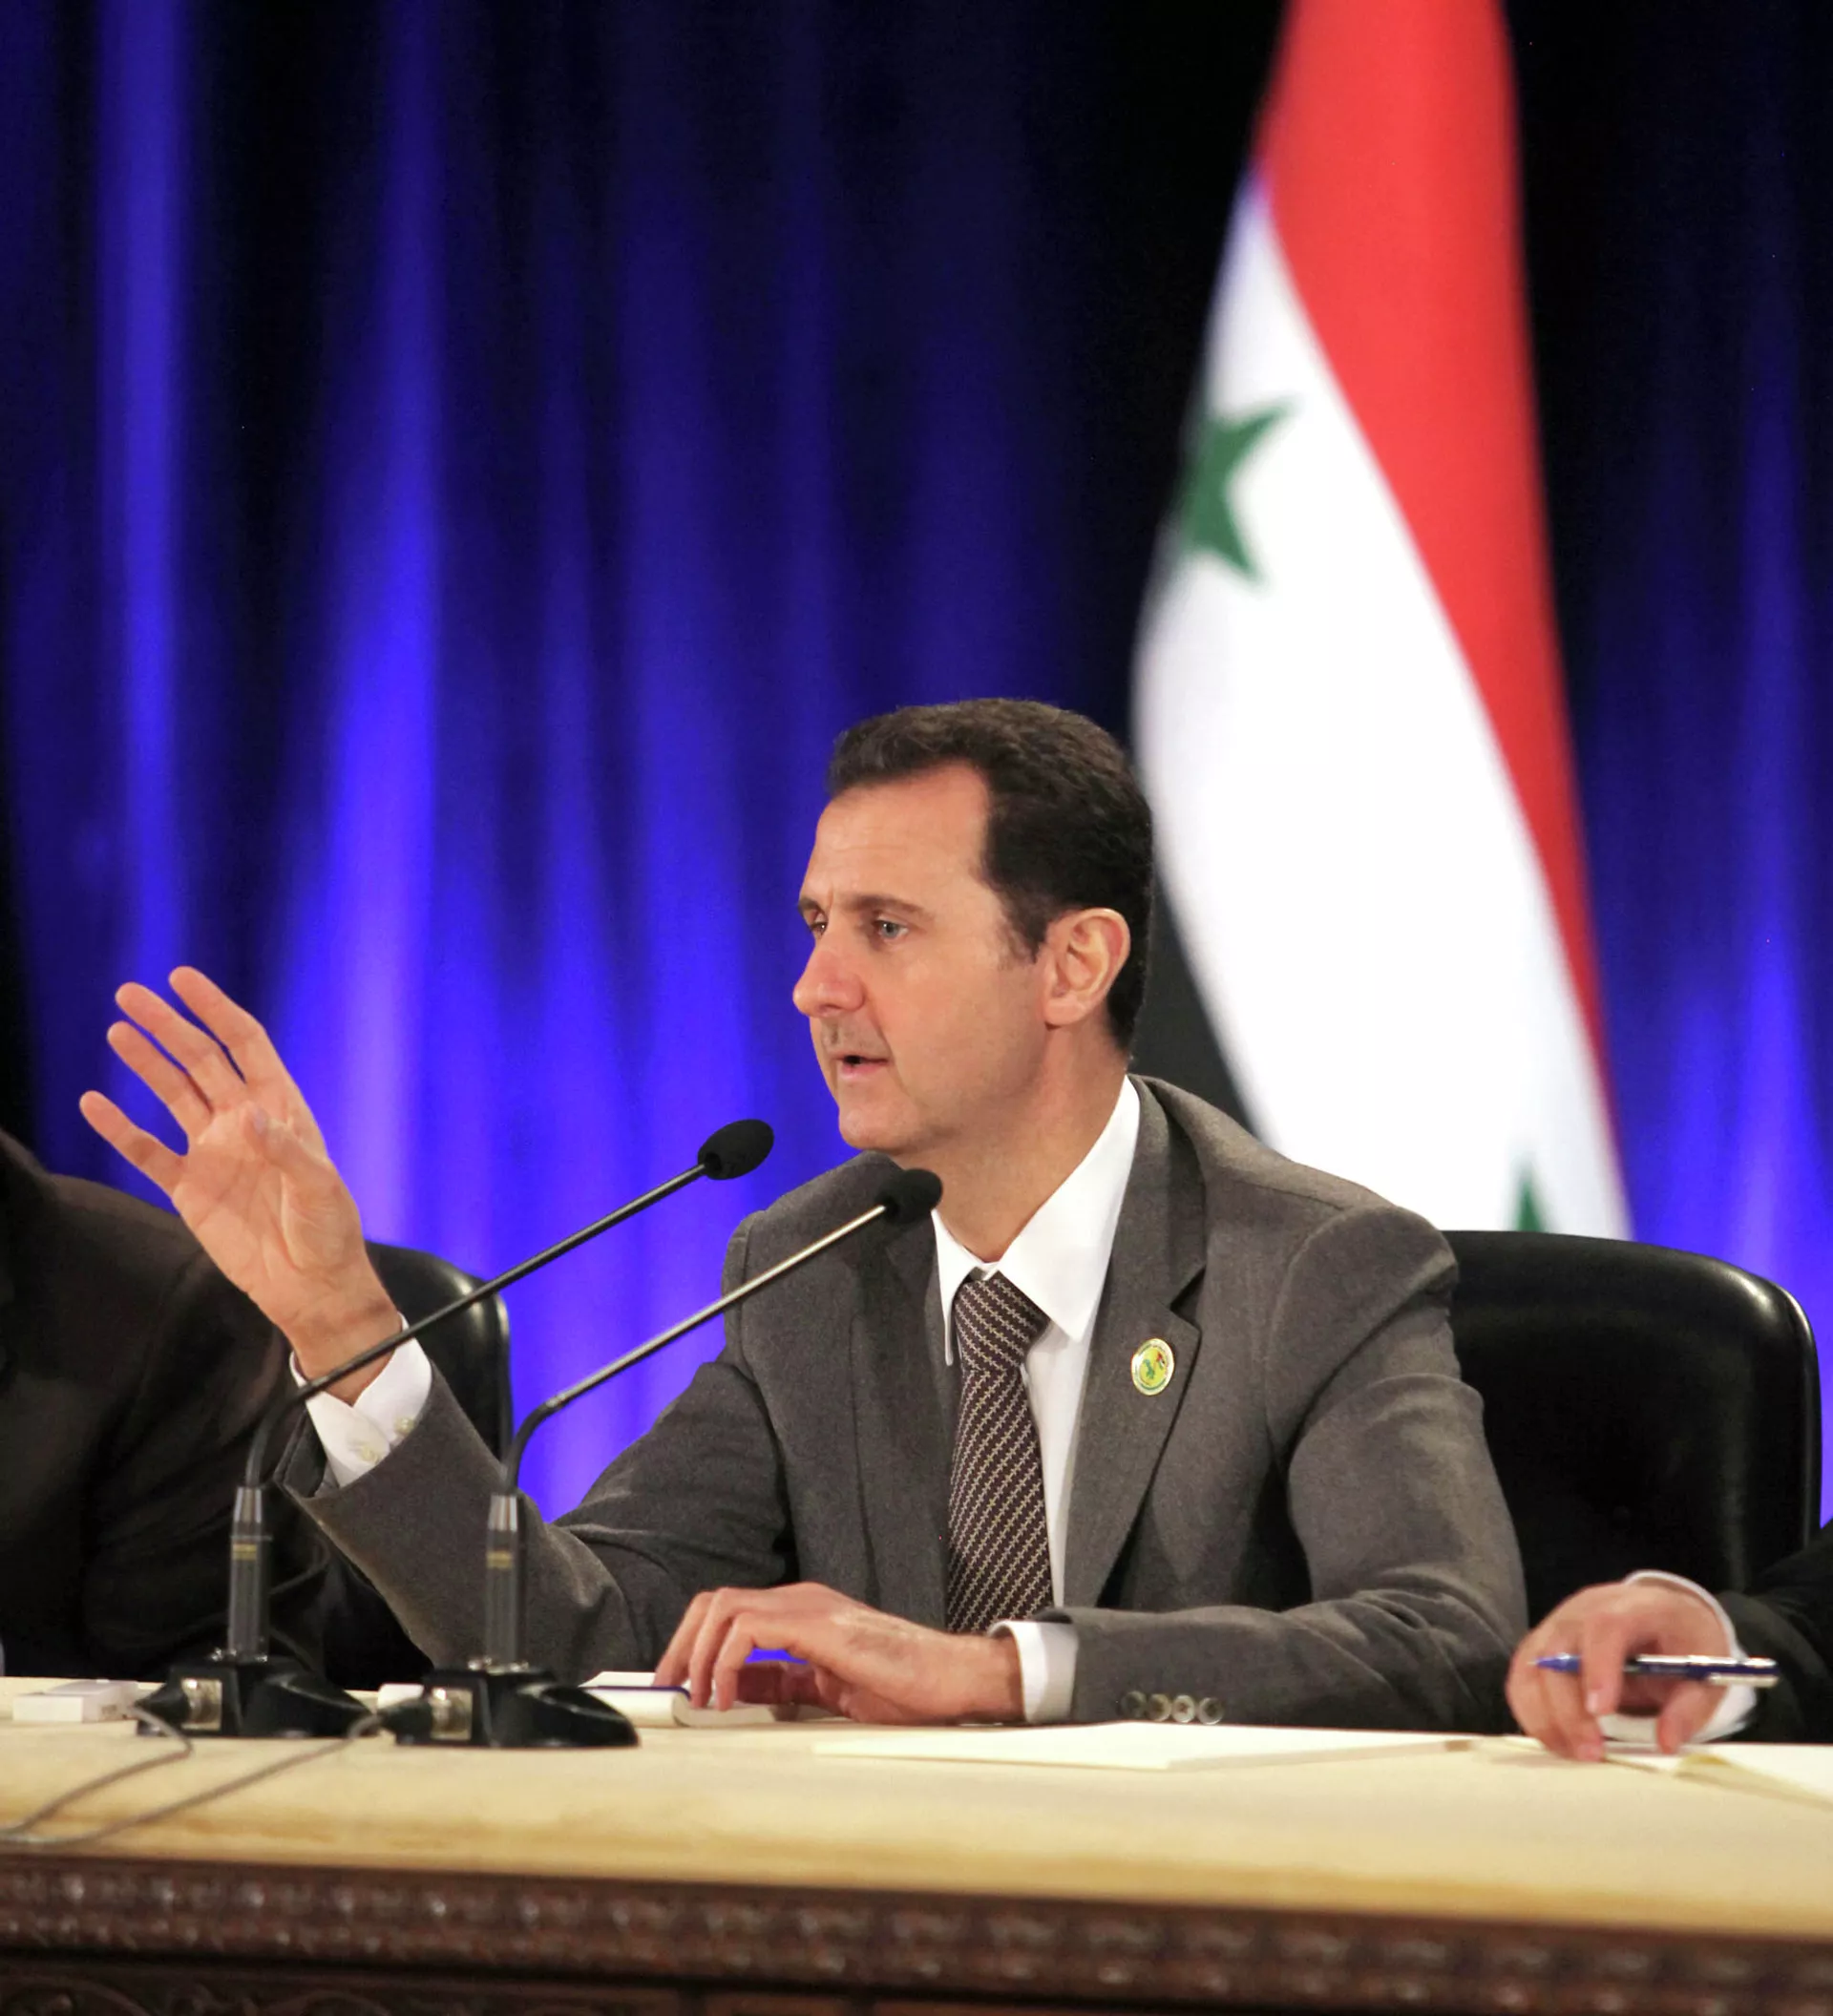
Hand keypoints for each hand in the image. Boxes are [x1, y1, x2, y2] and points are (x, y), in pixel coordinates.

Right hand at [79, 967, 398, 1396]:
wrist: (310, 1284)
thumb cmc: (329, 1230)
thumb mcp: (320, 1186)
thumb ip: (285, 1149)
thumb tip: (247, 1115)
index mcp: (280, 1109)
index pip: (244, 1046)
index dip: (215, 1011)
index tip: (183, 980)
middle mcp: (243, 1121)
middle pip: (200, 1062)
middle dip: (168, 1027)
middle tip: (129, 994)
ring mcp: (213, 1152)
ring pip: (172, 1095)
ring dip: (145, 1064)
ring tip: (117, 1031)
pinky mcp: (189, 1188)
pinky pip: (148, 1152)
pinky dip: (121, 1129)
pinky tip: (95, 1104)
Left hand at [653, 1582, 1024, 1723]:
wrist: (952, 1679)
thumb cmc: (905, 1687)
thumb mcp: (825, 1691)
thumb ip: (782, 1686)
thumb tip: (731, 1692)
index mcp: (800, 1614)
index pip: (727, 1615)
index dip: (693, 1649)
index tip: (676, 1688)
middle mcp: (798, 1601)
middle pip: (714, 1603)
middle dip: (682, 1646)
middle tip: (669, 1690)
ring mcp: (808, 1606)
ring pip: (723, 1607)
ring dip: (697, 1653)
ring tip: (696, 1696)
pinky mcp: (818, 1622)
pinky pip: (749, 1629)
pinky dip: (725, 1663)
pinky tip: (727, 1697)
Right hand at [1507, 1579, 1732, 1759]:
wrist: (1661, 1615)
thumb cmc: (1683, 1643)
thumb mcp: (1705, 1672)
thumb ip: (1689, 1707)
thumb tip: (1665, 1741)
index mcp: (1631, 1607)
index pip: (1603, 1627)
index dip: (1597, 1668)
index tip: (1601, 1712)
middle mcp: (1582, 1610)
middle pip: (1557, 1652)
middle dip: (1568, 1709)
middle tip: (1591, 1753)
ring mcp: (1555, 1625)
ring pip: (1530, 1667)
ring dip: (1545, 1716)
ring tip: (1574, 1753)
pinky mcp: (1540, 1645)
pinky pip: (1521, 1679)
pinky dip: (1532, 1713)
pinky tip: (1558, 1740)